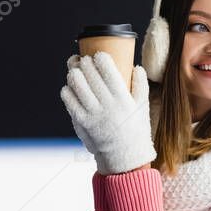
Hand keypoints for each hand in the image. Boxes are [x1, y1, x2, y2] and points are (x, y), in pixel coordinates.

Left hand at [60, 52, 156, 174]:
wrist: (123, 156)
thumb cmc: (135, 129)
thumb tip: (137, 67)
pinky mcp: (81, 121)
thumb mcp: (143, 107)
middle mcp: (107, 104)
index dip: (100, 57)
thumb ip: (141, 86)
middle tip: (83, 59)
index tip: (98, 55)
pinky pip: (68, 99)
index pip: (107, 69)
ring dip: (73, 72)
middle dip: (84, 61)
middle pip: (89, 72)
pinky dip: (67, 89)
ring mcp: (92, 112)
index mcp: (123, 98)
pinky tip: (71, 87)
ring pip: (76, 83)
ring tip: (75, 70)